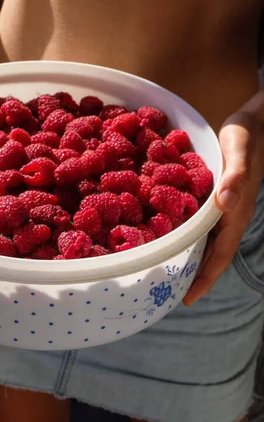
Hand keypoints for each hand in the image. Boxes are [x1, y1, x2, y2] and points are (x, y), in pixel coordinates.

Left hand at [184, 109, 263, 304]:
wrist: (256, 122)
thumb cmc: (246, 135)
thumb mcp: (239, 149)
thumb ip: (235, 176)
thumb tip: (224, 201)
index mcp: (235, 213)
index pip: (220, 255)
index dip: (205, 278)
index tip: (187, 299)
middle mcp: (230, 217)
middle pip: (212, 256)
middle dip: (194, 277)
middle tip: (167, 294)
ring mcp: (224, 210)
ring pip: (206, 244)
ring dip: (190, 260)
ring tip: (167, 275)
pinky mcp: (217, 200)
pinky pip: (202, 227)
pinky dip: (187, 238)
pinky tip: (171, 240)